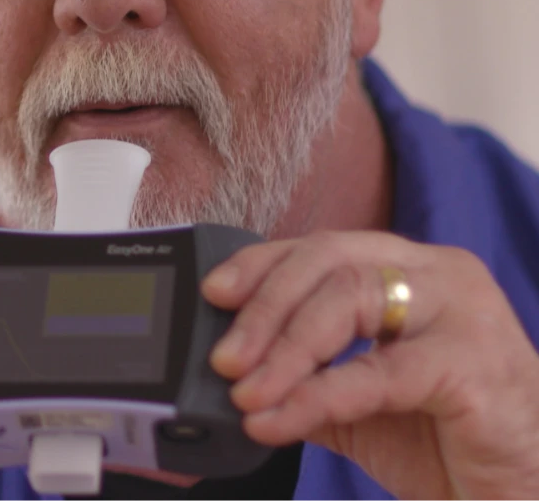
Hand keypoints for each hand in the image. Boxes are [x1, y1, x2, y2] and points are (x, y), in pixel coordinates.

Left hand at [204, 231, 538, 500]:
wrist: (517, 494)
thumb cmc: (445, 438)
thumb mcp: (357, 397)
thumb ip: (300, 372)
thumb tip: (227, 367)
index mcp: (414, 269)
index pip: (324, 247)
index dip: (261, 265)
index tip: (214, 294)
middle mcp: (442, 276)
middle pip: (330, 263)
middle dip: (264, 309)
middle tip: (223, 359)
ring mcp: (464, 315)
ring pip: (348, 302)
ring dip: (283, 351)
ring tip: (244, 391)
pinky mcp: (475, 367)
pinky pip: (375, 373)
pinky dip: (313, 397)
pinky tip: (276, 420)